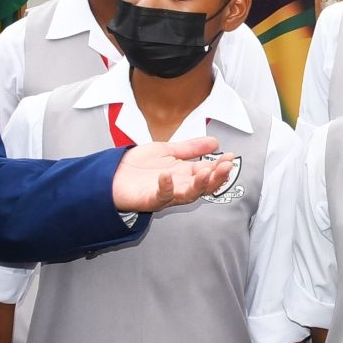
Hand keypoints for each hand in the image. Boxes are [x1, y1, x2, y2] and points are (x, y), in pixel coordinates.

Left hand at [111, 137, 235, 213]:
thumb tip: (215, 142)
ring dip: (198, 185)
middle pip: (203, 186)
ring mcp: (165, 195)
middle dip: (216, 177)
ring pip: (187, 195)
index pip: (208, 172)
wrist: (112, 173)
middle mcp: (178, 186)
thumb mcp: (167, 150)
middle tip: (226, 167)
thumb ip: (191, 148)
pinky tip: (167, 176)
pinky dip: (165, 187)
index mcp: (184, 175)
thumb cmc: (138, 165)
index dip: (220, 166)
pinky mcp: (149, 199)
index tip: (230, 157)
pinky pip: (160, 196)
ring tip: (206, 172)